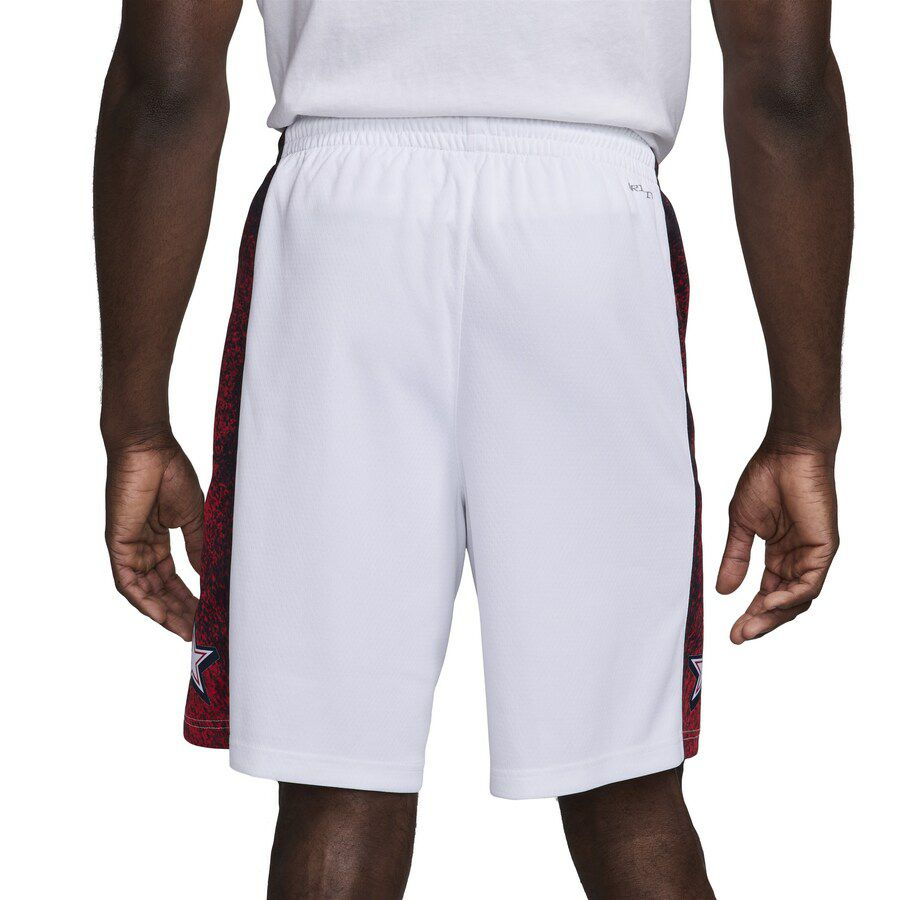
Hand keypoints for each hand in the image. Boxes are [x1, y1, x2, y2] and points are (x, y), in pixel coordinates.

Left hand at [104, 428, 203, 640]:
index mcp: (159, 539)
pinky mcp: (118, 544)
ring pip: (144, 591)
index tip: (206, 614)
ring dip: (164, 612)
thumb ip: (198, 546)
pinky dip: (144, 600)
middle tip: (198, 630)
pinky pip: (127, 582)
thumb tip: (208, 574)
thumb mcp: (194, 517)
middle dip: (178, 611)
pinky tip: (161, 615)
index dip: (188, 598)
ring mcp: (129, 547)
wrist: (150, 448)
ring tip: (186, 629)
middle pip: (159, 589)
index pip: (172, 578)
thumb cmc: (171, 473)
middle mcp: (142, 547)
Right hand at [717, 436, 838, 643]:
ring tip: (750, 625)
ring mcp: (812, 554)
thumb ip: (735, 557)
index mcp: (779, 553)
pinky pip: (810, 583)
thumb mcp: (741, 525)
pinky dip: (791, 596)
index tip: (733, 631)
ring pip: (798, 599)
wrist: (787, 453)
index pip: (768, 593)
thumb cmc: (765, 479)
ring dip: (774, 615)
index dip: (751, 613)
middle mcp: (797, 558)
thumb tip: (723, 591)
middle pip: (783, 602)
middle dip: (761, 621)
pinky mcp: (824, 548)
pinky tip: (770, 603)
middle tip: (740, 636)